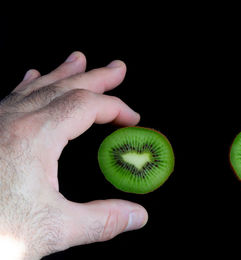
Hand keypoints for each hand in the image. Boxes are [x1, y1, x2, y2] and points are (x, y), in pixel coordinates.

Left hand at [0, 52, 147, 258]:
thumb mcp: (52, 230)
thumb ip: (101, 221)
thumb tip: (137, 216)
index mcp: (35, 137)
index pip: (86, 106)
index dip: (115, 108)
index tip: (132, 118)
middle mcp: (13, 121)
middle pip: (64, 87)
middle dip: (95, 77)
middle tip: (116, 68)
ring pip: (37, 87)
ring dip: (63, 73)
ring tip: (78, 60)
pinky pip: (13, 96)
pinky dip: (30, 84)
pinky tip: (33, 77)